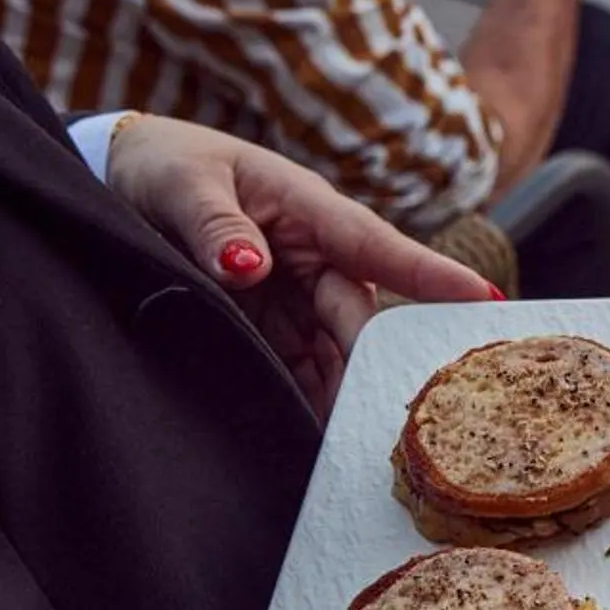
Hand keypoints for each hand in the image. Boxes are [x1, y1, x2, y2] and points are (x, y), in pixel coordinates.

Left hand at [106, 118, 496, 421]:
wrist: (125, 180)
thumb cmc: (167, 166)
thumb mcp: (185, 185)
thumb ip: (214, 224)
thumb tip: (248, 265)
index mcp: (308, 210)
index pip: (377, 246)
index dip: (431, 276)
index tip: (484, 301)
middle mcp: (315, 257)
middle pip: (358, 318)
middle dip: (375, 365)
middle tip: (387, 415)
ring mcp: (295, 296)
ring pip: (335, 351)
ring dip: (343, 392)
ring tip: (350, 444)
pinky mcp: (270, 327)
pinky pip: (299, 368)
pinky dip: (307, 400)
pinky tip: (311, 438)